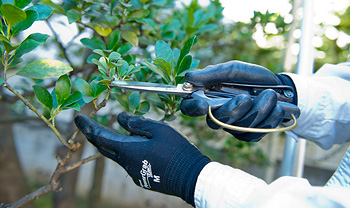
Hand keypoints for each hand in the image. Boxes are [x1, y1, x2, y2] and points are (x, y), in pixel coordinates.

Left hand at [74, 112, 209, 205]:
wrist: (191, 177)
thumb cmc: (176, 151)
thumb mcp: (158, 130)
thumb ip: (137, 123)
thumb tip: (120, 118)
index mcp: (128, 150)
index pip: (100, 137)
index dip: (87, 126)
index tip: (77, 118)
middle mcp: (126, 164)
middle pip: (104, 147)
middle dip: (94, 135)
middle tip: (87, 125)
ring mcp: (134, 172)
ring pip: (117, 155)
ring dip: (112, 143)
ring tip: (112, 132)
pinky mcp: (142, 178)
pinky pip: (128, 161)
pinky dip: (126, 151)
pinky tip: (134, 145)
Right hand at [180, 60, 296, 141]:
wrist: (280, 88)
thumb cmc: (252, 78)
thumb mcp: (234, 69)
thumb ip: (213, 74)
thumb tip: (189, 77)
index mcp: (208, 98)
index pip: (190, 108)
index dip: (193, 108)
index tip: (203, 104)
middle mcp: (218, 115)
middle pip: (215, 122)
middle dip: (232, 110)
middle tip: (246, 98)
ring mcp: (234, 127)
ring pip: (238, 127)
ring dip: (257, 111)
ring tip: (270, 95)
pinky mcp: (250, 135)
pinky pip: (254, 134)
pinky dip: (268, 119)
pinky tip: (277, 108)